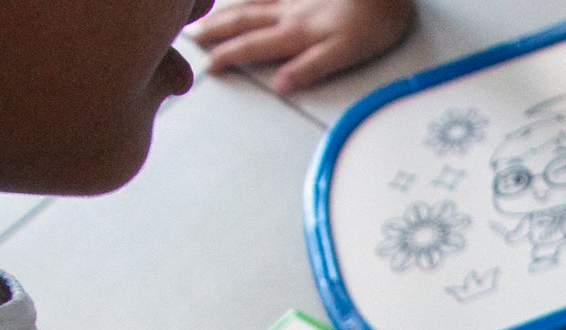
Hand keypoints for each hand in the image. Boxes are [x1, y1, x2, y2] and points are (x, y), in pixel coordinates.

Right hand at [187, 0, 413, 93]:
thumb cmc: (376, 20)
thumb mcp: (347, 51)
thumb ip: (312, 67)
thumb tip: (279, 85)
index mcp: (297, 32)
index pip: (254, 46)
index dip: (229, 55)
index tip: (207, 66)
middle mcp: (290, 11)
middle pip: (244, 19)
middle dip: (216, 28)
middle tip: (189, 35)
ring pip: (253, 1)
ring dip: (228, 9)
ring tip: (206, 14)